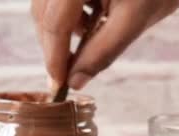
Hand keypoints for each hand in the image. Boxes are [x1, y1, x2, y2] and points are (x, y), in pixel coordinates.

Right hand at [31, 0, 178, 90]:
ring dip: (62, 28)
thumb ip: (104, 52)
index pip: (54, 23)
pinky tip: (93, 19)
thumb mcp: (135, 20)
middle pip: (43, 12)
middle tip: (69, 72)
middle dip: (55, 45)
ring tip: (89, 39)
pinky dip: (70, 12)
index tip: (58, 84)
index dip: (54, 57)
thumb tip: (76, 81)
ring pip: (46, 4)